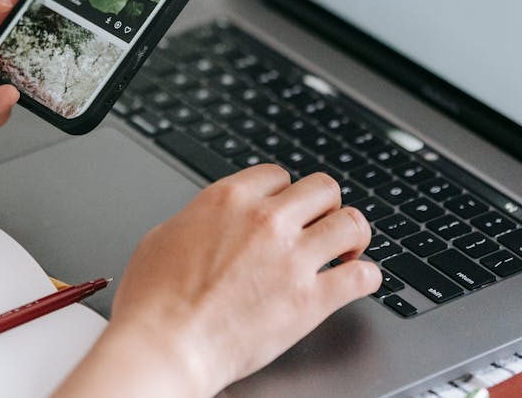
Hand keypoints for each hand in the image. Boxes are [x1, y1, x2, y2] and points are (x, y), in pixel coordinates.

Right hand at [55, 167, 379, 397]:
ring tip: (347, 249)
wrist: (167, 346)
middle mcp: (267, 219)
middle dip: (323, 206)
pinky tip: (359, 281)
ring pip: (350, 222)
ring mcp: (293, 258)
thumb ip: (199, 218)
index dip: (284, 193)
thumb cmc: (154, 300)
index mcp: (230, 198)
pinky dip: (367, 277)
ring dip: (352, 235)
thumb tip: (209, 222)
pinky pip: (361, 276)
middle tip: (321, 225)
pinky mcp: (311, 301)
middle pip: (322, 187)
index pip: (279, 174)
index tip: (286, 209)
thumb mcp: (165, 235)